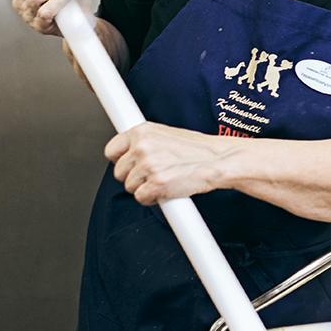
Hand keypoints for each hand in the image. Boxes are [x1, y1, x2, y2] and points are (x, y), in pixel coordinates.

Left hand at [106, 123, 237, 204]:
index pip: (111, 150)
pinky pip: (141, 198)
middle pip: (119, 172)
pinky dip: (152, 198)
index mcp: (143, 131)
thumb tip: (130, 154)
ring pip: (129, 187)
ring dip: (144, 187)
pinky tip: (167, 189)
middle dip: (133, 176)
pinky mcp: (155, 184)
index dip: (120, 160)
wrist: (219, 160)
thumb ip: (146, 143)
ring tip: (164, 179)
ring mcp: (148, 165)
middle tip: (153, 174)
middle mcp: (142, 146)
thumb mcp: (168, 135)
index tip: (128, 164)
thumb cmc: (198, 149)